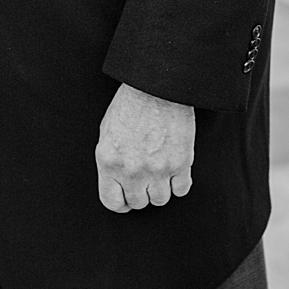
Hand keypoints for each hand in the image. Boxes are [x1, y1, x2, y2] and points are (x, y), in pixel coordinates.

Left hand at [95, 84, 194, 211]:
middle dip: (142, 193)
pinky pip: (181, 190)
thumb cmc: (131, 103)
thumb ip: (111, 161)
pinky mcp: (180, 163)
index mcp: (108, 161)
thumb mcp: (107, 131)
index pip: (111, 202)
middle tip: (145, 178)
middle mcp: (131, 170)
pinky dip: (179, 183)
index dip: (121, 202)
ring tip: (160, 170)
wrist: (157, 86)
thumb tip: (116, 181)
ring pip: (160, 200)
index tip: (127, 198)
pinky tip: (175, 169)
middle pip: (139, 202)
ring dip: (161, 188)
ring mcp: (157, 168)